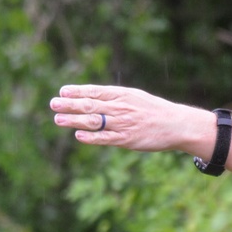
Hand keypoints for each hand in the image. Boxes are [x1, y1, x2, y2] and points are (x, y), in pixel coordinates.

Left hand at [50, 83, 231, 193]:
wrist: (179, 125)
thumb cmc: (157, 111)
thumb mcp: (137, 98)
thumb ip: (117, 99)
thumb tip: (95, 99)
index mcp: (124, 95)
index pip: (96, 91)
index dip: (78, 91)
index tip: (62, 91)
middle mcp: (122, 107)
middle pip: (91, 105)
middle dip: (70, 104)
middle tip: (52, 103)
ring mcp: (124, 124)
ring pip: (95, 121)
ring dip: (74, 120)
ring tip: (58, 119)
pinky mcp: (128, 140)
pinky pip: (106, 138)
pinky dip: (91, 137)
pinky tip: (78, 136)